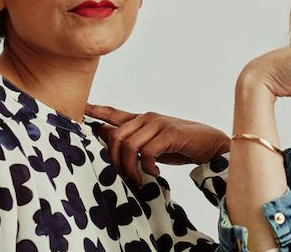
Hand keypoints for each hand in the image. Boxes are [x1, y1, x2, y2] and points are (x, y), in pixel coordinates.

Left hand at [85, 104, 229, 186]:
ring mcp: (157, 124)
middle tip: (124, 178)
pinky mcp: (169, 133)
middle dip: (114, 160)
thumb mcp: (152, 144)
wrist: (211, 144)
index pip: (113, 113)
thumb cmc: (179, 146)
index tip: (80, 109)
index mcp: (141, 120)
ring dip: (130, 168)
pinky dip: (147, 166)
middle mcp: (146, 118)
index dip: (95, 111)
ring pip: (129, 145)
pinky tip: (154, 173)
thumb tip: (106, 139)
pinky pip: (147, 151)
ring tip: (138, 180)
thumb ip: (132, 142)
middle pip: (115, 136)